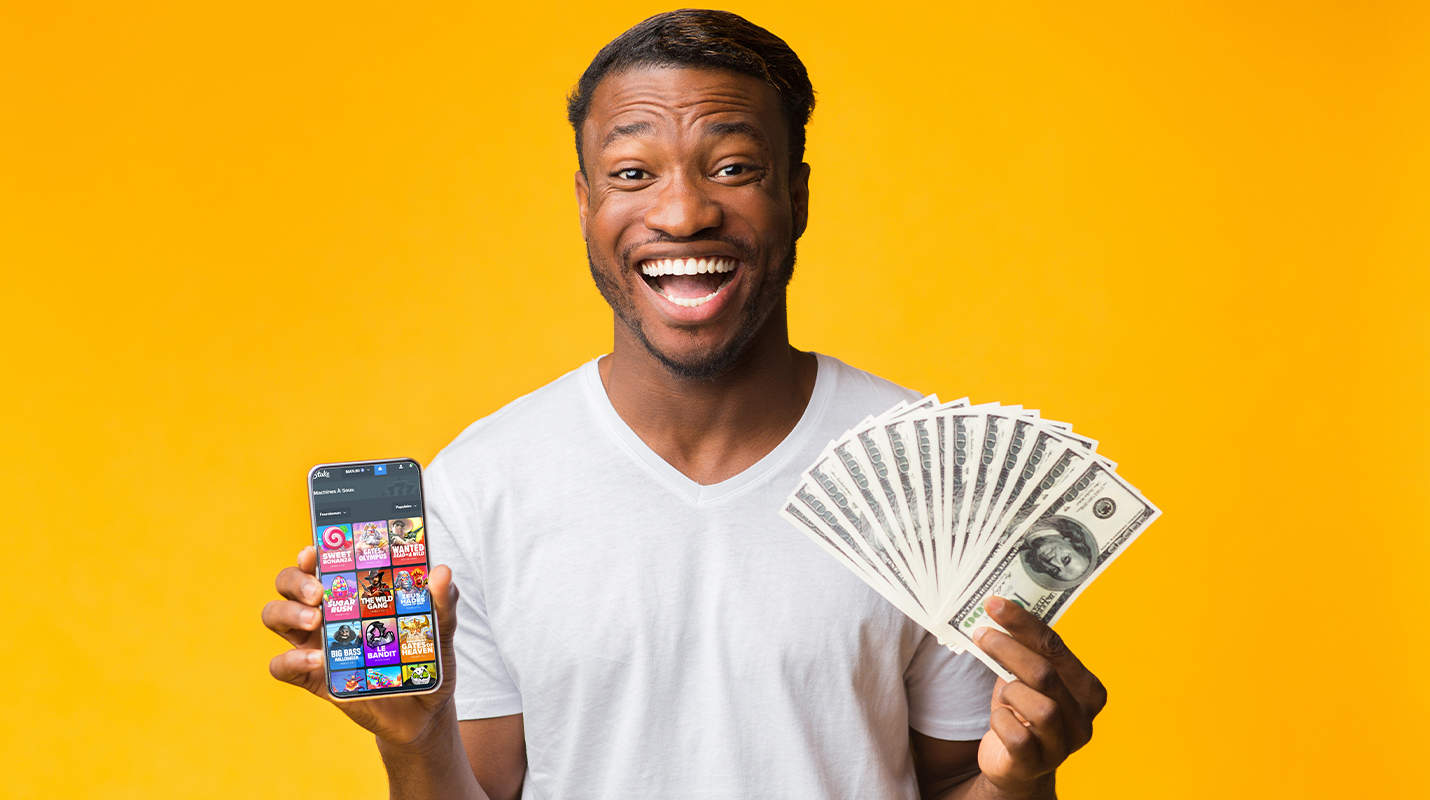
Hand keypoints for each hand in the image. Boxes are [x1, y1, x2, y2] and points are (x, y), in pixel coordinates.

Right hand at [261, 546, 460, 748]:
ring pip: (274, 616)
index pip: (320, 562)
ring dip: (287, 612)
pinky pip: (281, 666)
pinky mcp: (313, 678)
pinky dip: (290, 660)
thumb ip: (443, 601)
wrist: (425, 710)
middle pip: (288, 583)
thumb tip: (442, 572)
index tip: (316, 549)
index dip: (311, 552)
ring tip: (316, 620)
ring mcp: (315, 643)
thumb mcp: (442, 630)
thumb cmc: (426, 659)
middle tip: (319, 592)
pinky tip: (316, 660)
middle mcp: (326, 612)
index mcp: (351, 592)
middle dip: (295, 579)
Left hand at [970, 596, 1107, 796]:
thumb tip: (997, 609)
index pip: (1056, 647)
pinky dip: (1001, 722)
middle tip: (980, 633)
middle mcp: (1083, 719)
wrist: (1015, 763)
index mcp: (1088, 690)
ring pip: (1038, 706)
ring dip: (1010, 692)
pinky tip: (1001, 721)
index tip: (993, 603)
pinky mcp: (1037, 764)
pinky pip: (1017, 736)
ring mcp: (1063, 745)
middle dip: (1007, 648)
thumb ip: (1025, 651)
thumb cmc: (1022, 710)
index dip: (1023, 623)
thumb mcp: (1027, 678)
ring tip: (1004, 696)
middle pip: (1045, 673)